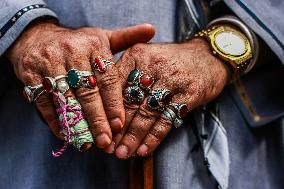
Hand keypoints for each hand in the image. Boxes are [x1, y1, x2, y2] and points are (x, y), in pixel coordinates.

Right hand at [7, 19, 154, 148]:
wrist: (37, 36)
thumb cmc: (78, 42)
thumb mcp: (102, 37)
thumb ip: (127, 37)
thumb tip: (151, 30)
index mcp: (93, 45)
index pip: (107, 78)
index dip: (114, 103)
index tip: (120, 124)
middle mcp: (71, 52)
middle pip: (87, 91)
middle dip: (97, 119)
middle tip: (106, 141)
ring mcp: (49, 62)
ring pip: (66, 98)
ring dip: (77, 123)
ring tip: (88, 143)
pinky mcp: (30, 74)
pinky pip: (44, 101)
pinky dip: (55, 120)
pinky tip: (66, 135)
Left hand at [109, 38, 229, 157]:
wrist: (207, 57)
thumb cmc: (170, 62)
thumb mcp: (146, 59)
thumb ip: (126, 77)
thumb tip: (105, 111)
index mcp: (137, 55)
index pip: (114, 86)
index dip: (105, 110)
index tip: (98, 130)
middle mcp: (153, 65)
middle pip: (129, 102)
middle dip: (117, 128)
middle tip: (107, 148)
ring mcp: (172, 79)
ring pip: (146, 113)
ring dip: (133, 136)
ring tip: (122, 153)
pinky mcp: (189, 93)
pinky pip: (167, 119)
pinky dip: (154, 137)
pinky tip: (144, 150)